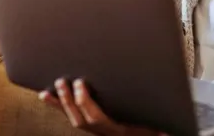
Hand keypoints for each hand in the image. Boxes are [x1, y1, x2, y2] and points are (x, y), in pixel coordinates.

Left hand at [39, 78, 166, 135]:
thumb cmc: (153, 129)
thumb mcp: (157, 124)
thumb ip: (159, 121)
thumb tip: (165, 117)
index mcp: (118, 130)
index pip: (97, 119)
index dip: (85, 103)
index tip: (80, 85)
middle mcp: (104, 133)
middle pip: (81, 120)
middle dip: (69, 101)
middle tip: (64, 82)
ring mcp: (97, 131)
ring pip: (74, 120)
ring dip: (61, 104)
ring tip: (52, 88)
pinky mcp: (93, 126)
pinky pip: (73, 117)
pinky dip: (59, 106)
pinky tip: (48, 95)